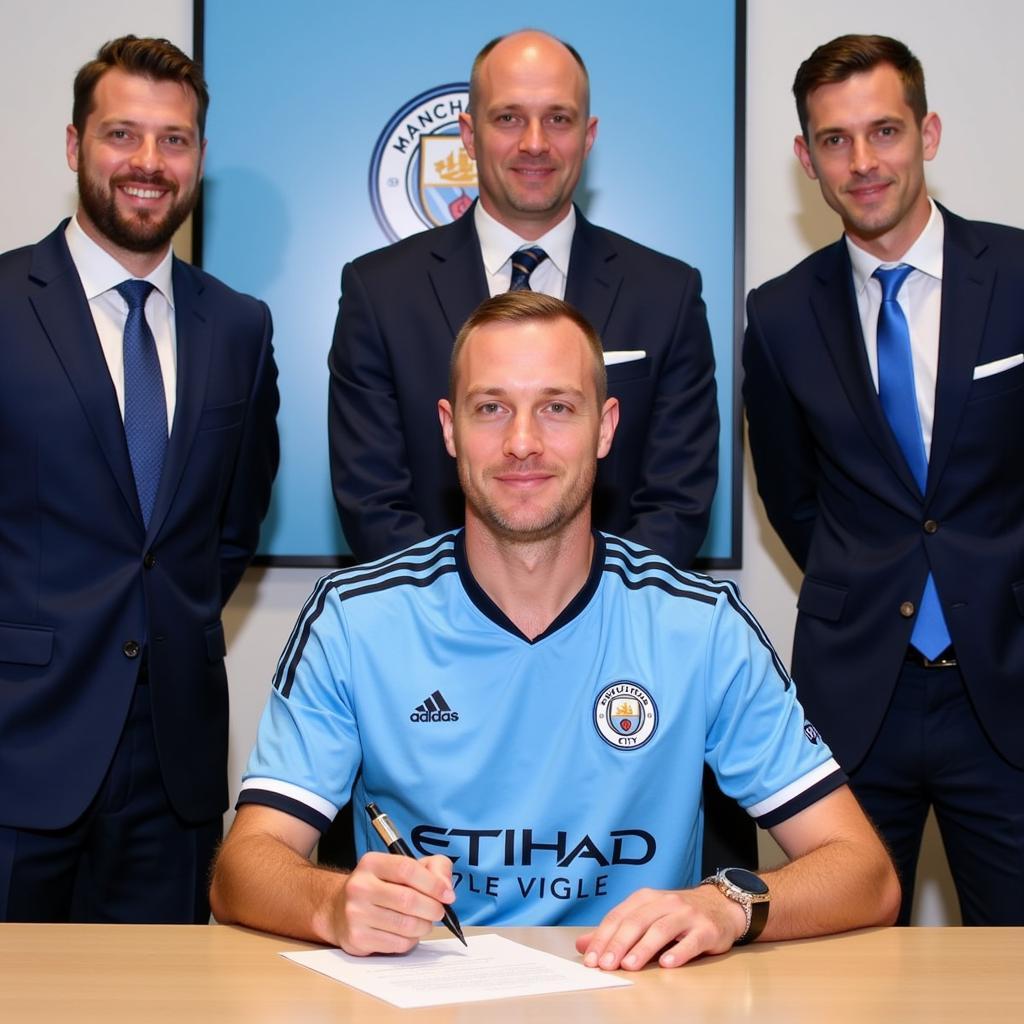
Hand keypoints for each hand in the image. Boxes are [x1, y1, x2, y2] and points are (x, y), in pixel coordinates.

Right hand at [331, 852, 455, 955]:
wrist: (339, 909)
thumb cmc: (381, 886)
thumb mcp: (404, 866)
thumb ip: (433, 868)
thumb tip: (446, 889)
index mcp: (371, 863)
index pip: (407, 869)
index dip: (433, 883)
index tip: (447, 895)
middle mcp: (360, 886)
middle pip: (408, 900)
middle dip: (433, 909)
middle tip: (439, 912)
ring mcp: (355, 914)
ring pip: (405, 925)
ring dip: (424, 926)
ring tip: (424, 922)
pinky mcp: (357, 939)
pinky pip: (397, 944)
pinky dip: (411, 940)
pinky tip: (408, 933)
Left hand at [575, 885, 746, 969]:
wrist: (719, 906)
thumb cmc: (677, 914)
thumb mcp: (645, 916)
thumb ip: (615, 931)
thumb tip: (583, 945)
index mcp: (645, 898)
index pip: (619, 916)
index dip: (603, 937)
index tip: (591, 958)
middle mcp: (665, 902)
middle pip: (637, 922)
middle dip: (618, 943)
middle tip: (605, 964)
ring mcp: (686, 914)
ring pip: (661, 930)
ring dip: (643, 948)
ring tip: (629, 965)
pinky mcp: (706, 929)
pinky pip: (691, 941)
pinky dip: (678, 952)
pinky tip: (667, 964)